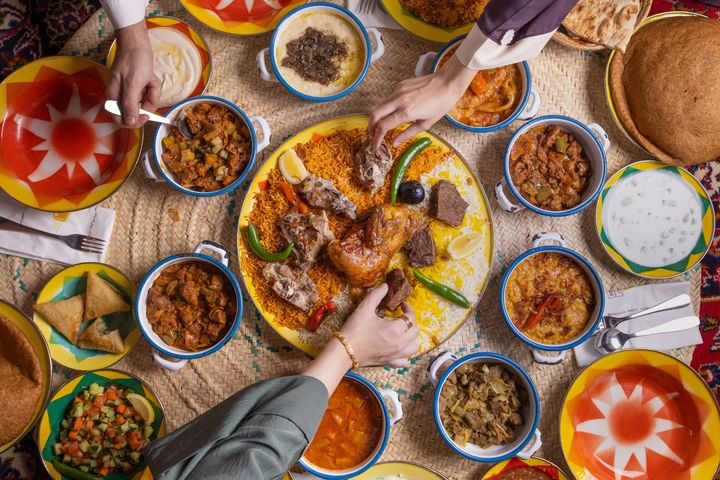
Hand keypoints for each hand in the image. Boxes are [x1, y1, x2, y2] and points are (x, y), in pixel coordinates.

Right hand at [107, 21, 160, 127]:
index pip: (121, 119)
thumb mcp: (133, 83)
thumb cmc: (133, 60)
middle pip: (138, 112)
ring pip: (146, 103)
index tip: (147, 116)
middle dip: (148, 102)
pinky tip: (151, 78)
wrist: (138, 43)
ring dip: (152, 92)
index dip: (134, 122)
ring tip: (151, 80)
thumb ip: (130, 104)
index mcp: (115, 97)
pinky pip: (150, 95)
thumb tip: (129, 122)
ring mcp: (131, 92)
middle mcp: (122, 97)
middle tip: (150, 89)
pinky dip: (153, 87)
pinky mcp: (139, 88)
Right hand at [303, 284, 418, 393]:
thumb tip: (386, 286)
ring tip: (402, 333)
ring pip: (414, 347)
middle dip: (410, 322)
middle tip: (400, 318)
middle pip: (415, 332)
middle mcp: (400, 343)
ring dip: (411, 339)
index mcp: (395, 329)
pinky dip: (406, 355)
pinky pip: (405, 361)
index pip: (411, 317)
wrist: (344, 351)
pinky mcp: (390, 363)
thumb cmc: (355, 328)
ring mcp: (396, 355)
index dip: (408, 308)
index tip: (402, 305)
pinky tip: (399, 348)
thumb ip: (377, 295)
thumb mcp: (364, 308)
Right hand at [369, 54, 476, 148]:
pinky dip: (385, 108)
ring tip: (380, 126)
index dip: (377, 137)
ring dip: (377, 117)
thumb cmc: (440, 105)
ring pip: (379, 105)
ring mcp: (398, 91)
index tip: (377, 145)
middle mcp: (399, 100)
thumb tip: (394, 143)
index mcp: (407, 112)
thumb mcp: (426, 124)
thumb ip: (407, 134)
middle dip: (371, 127)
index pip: (383, 126)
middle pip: (375, 114)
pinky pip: (387, 98)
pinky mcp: (400, 85)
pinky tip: (391, 113)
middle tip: (373, 135)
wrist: (447, 83)